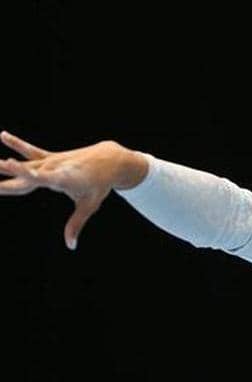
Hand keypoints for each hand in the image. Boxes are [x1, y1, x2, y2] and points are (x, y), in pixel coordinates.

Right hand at [0, 131, 135, 249]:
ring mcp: (52, 161)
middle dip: (9, 173)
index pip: (43, 178)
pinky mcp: (51, 157)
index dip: (29, 175)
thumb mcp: (89, 205)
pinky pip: (31, 151)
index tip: (16, 168)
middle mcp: (55, 168)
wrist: (110, 161)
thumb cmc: (99, 185)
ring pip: (24, 164)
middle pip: (27, 174)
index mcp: (64, 179)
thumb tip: (71, 246)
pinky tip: (3, 135)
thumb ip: (76, 225)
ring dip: (6, 165)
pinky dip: (17, 144)